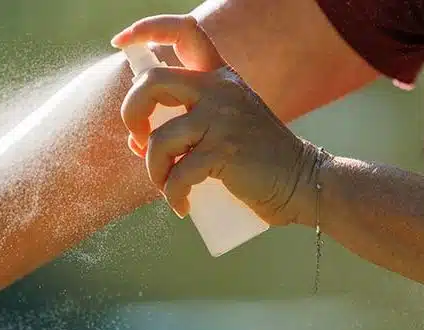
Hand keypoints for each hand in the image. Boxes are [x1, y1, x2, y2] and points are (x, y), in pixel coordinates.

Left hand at [113, 15, 328, 224]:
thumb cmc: (255, 160)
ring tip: (168, 187)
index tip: (121, 42)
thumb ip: (184, 122)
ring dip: (154, 171)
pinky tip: (182, 206)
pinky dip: (173, 195)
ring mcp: (222, 118)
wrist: (301, 181)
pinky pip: (178, 174)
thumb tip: (135, 139)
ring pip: (158, 139)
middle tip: (138, 139)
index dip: (147, 29)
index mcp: (219, 76)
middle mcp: (220, 88)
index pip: (184, 32)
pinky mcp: (224, 150)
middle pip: (152, 81)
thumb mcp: (222, 126)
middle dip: (131, 113)